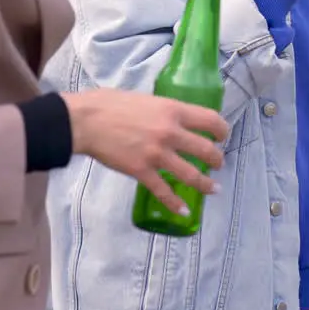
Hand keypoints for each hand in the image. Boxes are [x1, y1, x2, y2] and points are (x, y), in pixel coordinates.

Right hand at [60, 89, 229, 214]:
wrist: (86, 121)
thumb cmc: (111, 104)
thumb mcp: (146, 99)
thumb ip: (163, 110)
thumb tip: (172, 118)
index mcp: (173, 110)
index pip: (210, 119)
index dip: (222, 129)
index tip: (223, 136)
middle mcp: (170, 132)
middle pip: (206, 150)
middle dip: (217, 159)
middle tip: (219, 164)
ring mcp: (157, 154)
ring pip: (191, 174)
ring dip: (206, 184)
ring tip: (214, 189)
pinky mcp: (142, 171)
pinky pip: (164, 191)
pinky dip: (176, 204)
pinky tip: (184, 210)